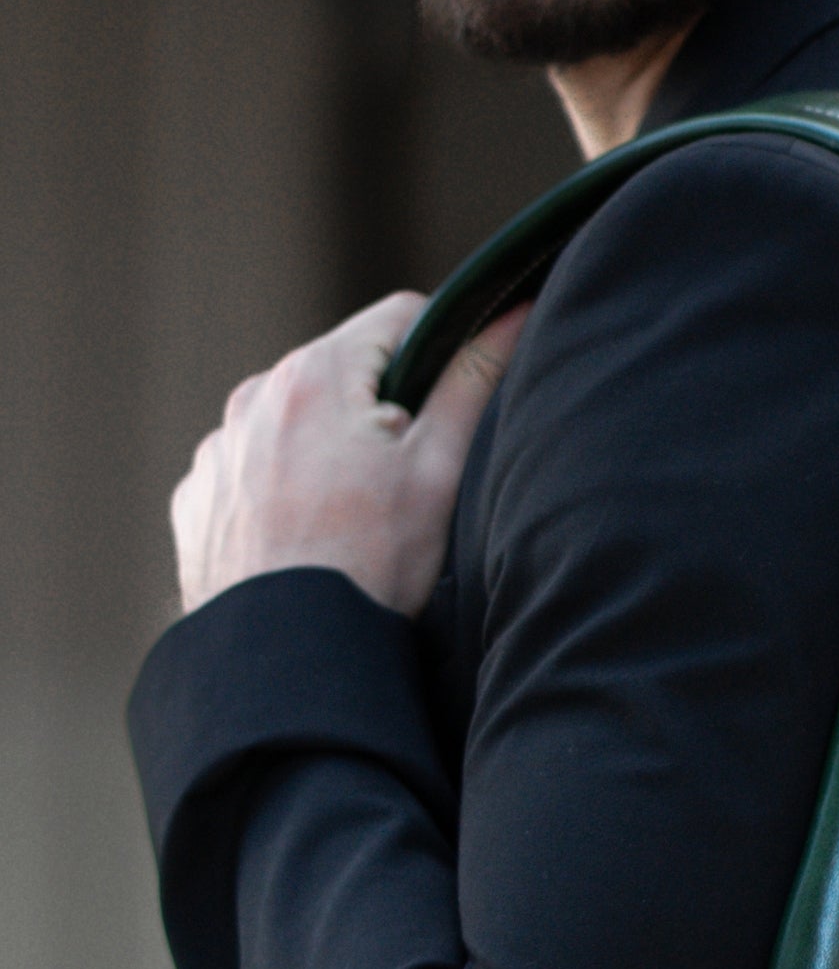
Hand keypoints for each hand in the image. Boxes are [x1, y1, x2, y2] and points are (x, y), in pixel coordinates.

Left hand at [171, 293, 530, 619]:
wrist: (287, 653)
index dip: (444, 352)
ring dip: (329, 450)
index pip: (400, 319)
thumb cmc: (370, 564)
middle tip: (407, 483)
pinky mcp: (198, 497)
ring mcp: (219, 449)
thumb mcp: (439, 470)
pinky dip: (282, 491)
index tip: (455, 408)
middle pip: (343, 374)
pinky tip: (308, 540)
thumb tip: (510, 314)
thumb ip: (472, 382)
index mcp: (316, 375)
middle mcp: (253, 397)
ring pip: (295, 424)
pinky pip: (252, 471)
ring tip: (355, 521)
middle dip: (382, 410)